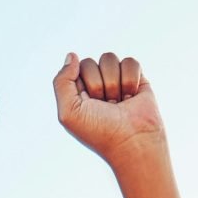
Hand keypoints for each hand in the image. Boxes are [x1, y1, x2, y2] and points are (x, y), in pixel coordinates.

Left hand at [53, 52, 164, 166]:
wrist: (133, 141)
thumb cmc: (99, 132)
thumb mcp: (68, 112)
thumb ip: (61, 82)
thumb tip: (72, 55)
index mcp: (76, 93)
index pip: (74, 68)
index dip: (82, 84)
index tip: (88, 104)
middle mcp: (94, 86)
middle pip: (90, 62)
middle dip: (98, 85)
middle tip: (105, 106)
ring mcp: (115, 80)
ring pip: (109, 58)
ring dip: (114, 83)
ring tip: (118, 103)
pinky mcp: (135, 78)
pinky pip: (130, 61)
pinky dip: (131, 79)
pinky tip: (132, 96)